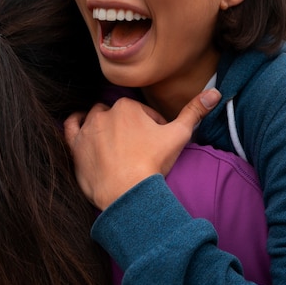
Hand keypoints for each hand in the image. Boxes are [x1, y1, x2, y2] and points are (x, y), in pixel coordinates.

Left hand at [64, 89, 220, 210]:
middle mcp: (104, 112)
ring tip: (114, 144)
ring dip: (103, 127)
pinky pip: (70, 126)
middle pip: (117, 115)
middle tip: (136, 148)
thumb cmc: (152, 163)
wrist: (127, 192)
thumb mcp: (178, 135)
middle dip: (126, 127)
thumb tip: (215, 92)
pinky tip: (84, 130)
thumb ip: (195, 111)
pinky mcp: (75, 145)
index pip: (141, 113)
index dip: (150, 128)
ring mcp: (87, 129)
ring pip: (95, 119)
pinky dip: (76, 124)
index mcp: (128, 107)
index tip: (154, 145)